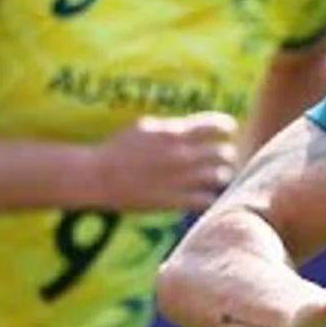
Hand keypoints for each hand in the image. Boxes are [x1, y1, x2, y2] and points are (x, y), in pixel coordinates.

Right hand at [82, 114, 239, 215]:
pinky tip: (203, 195)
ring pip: (219, 176)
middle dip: (225, 154)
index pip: (217, 125)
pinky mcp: (174, 201)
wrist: (98, 177)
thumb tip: (192, 128)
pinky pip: (206, 200)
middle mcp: (182, 154)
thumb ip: (172, 127)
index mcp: (174, 132)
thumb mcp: (146, 127)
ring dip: (220, 175)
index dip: (227, 128)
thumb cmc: (118, 149)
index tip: (228, 131)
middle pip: (223, 152)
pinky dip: (209, 196)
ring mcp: (179, 179)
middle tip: (223, 157)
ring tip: (215, 176)